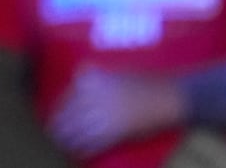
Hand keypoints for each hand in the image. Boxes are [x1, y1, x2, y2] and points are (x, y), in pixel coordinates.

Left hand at [48, 66, 185, 157]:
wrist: (170, 95)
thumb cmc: (146, 84)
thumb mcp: (113, 73)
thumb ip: (93, 82)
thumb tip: (75, 91)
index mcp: (90, 79)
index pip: (65, 98)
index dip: (60, 111)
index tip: (56, 118)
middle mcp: (91, 95)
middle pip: (66, 116)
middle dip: (59, 128)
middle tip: (55, 135)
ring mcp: (101, 114)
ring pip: (74, 132)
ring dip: (67, 141)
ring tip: (63, 146)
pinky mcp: (113, 132)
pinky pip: (91, 144)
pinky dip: (83, 150)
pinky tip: (79, 153)